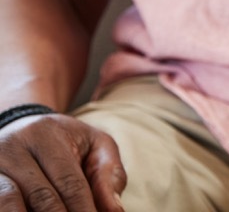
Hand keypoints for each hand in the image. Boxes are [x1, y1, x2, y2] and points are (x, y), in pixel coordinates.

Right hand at [0, 114, 124, 211]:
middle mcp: (13, 148)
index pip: (69, 181)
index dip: (84, 210)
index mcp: (46, 135)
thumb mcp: (94, 145)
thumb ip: (108, 174)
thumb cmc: (66, 142)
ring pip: (9, 204)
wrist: (21, 129)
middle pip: (41, 197)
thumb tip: (114, 211)